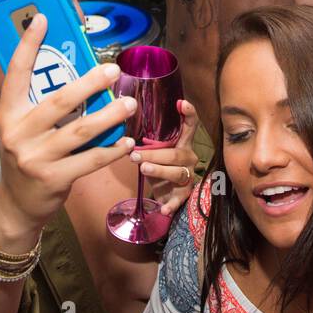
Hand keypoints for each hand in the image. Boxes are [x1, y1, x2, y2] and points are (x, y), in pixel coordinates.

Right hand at [0, 13, 137, 243]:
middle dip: (89, 83)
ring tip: (130, 104)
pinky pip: (90, 160)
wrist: (15, 205)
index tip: (42, 19)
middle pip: (59, 101)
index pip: (16, 73)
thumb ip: (41, 106)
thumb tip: (81, 74)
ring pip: (80, 131)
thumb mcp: (22, 128)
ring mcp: (35, 158)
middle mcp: (17, 134)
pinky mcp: (53, 179)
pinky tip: (127, 142)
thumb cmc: (26, 156)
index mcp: (8, 114)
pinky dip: (111, 150)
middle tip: (113, 70)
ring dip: (110, 116)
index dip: (28, 45)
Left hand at [133, 99, 198, 214]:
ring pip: (177, 173)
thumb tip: (122, 131)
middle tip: (135, 155)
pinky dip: (171, 204)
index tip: (180, 103)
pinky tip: (163, 209)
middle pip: (175, 154)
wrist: (167, 195)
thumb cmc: (159, 167)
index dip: (189, 114)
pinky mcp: (183, 194)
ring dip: (159, 170)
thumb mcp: (155, 153)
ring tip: (143, 169)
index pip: (190, 126)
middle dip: (154, 154)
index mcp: (182, 144)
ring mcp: (188, 176)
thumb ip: (146, 144)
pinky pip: (178, 199)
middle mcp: (188, 158)